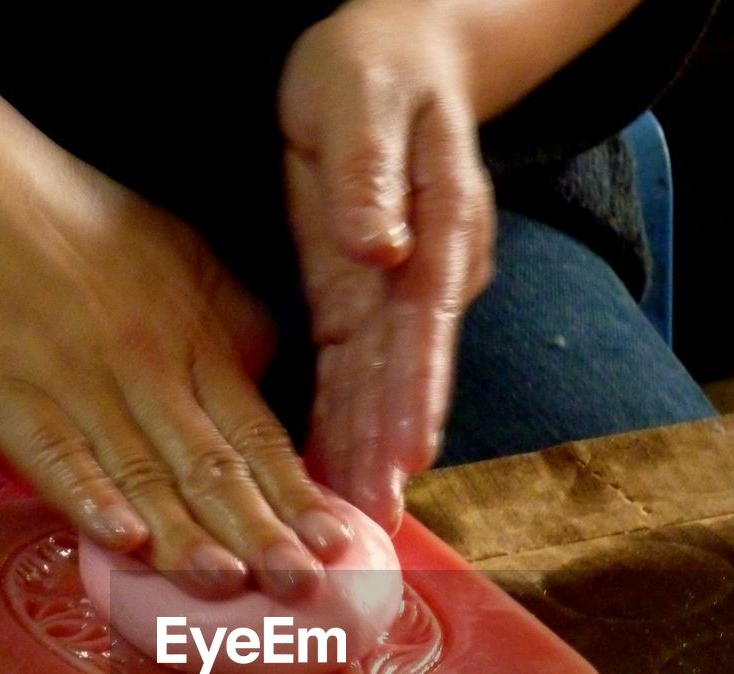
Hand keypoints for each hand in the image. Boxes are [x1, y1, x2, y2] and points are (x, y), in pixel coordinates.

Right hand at [0, 48, 352, 598]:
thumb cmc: (65, 216)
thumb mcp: (174, 251)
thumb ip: (227, 320)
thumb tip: (264, 377)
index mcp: (193, 338)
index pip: (258, 434)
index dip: (297, 496)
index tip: (338, 546)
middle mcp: (148, 368)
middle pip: (214, 467)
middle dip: (262, 534)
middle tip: (303, 591)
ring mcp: (76, 382)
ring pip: (143, 473)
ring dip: (189, 536)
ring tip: (229, 586)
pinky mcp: (6, 392)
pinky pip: (55, 454)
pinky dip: (90, 499)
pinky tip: (122, 542)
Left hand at [279, 0, 495, 530]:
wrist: (386, 61)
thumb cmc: (377, 70)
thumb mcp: (367, 99)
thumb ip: (374, 172)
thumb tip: (383, 247)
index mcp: (439, 227)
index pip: (426, 320)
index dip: (417, 389)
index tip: (409, 452)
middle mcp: (422, 277)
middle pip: (406, 372)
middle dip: (391, 448)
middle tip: (377, 517)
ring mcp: (390, 297)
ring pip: (377, 385)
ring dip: (367, 453)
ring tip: (356, 518)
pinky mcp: (354, 303)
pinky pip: (346, 373)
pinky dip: (338, 423)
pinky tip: (328, 474)